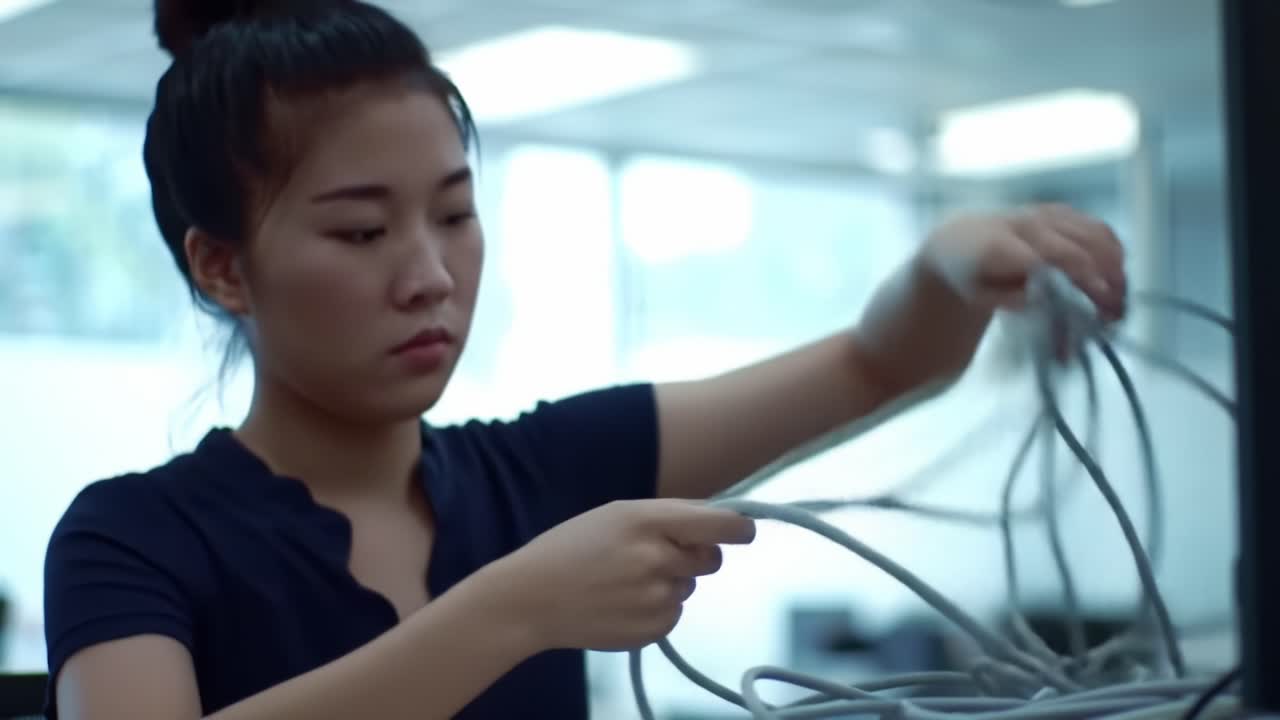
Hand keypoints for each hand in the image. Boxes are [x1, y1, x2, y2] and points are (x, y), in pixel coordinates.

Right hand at [496, 499, 755, 651]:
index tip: (744, 531)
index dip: (739, 528)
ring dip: (669, 582)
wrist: (530, 598)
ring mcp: (656, 597)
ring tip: (624, 581)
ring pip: (688, 586)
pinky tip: (621, 602)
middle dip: (694, 555)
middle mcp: (658, 558)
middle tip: (655, 555)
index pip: (721, 524)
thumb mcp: (617, 514)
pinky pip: (674, 613)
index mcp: (649, 520)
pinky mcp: (652, 628)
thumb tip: (720, 523)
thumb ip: (669, 516)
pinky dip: (656, 608)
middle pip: (711, 558)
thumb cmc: (572, 548)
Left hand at [922, 203, 1126, 321]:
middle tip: (1118, 308)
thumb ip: (1005, 298)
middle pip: (1082, 243)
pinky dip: (1111, 246)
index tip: (1104, 300)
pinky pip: (1093, 223)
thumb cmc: (970, 275)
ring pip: (1094, 230)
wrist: (960, 240)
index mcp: (1006, 244)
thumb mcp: (978, 295)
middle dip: (1108, 274)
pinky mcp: (1058, 212)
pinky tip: (1116, 271)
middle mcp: (1030, 224)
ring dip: (1116, 261)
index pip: (1054, 255)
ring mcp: (1046, 214)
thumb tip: (1034, 298)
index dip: (1084, 274)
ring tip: (1121, 294)